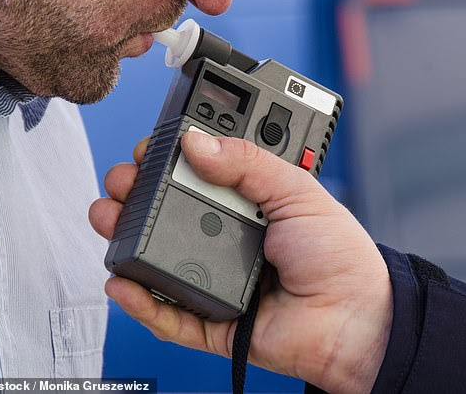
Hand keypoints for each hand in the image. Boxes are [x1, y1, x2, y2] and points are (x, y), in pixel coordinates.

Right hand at [89, 132, 392, 392]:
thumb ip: (248, 163)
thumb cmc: (339, 255)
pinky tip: (121, 278)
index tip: (147, 147)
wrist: (357, 318)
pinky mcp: (211, 322)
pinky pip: (168, 314)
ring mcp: (215, 280)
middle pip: (167, 214)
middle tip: (123, 180)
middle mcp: (226, 238)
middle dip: (135, 194)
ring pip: (157, 260)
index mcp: (247, 204)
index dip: (167, 160)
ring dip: (124, 239)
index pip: (196, 176)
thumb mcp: (297, 191)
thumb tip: (195, 143)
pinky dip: (141, 300)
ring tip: (107, 217)